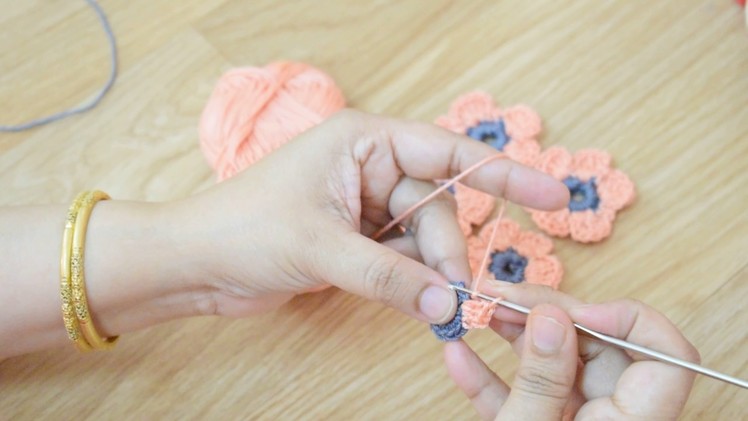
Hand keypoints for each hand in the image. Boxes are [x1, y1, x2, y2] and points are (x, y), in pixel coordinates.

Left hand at [173, 110, 567, 322]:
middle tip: (453, 298)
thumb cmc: (242, 230)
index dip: (503, 172)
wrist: (197, 264)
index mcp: (363, 141)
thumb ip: (390, 275)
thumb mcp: (321, 248)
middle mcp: (371, 166)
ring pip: (426, 239)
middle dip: (448, 252)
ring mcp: (367, 205)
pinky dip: (416, 283)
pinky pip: (407, 259)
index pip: (447, 151)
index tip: (553, 194)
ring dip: (433, 273)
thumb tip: (449, 304)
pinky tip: (417, 305)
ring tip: (434, 307)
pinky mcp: (361, 239)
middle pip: (440, 206)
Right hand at [444, 283, 698, 419]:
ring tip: (474, 312)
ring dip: (512, 336)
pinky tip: (459, 355)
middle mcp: (609, 419)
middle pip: (598, 348)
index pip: (666, 357)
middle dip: (545, 316)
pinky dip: (491, 376)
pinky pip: (523, 396)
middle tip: (499, 297)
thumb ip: (542, 380)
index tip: (575, 310)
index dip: (627, 321)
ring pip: (555, 364)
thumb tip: (551, 316)